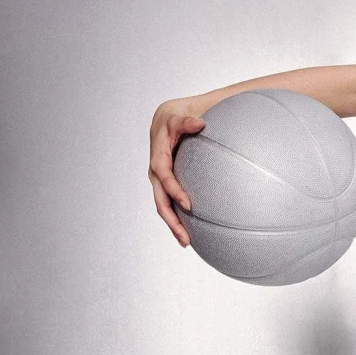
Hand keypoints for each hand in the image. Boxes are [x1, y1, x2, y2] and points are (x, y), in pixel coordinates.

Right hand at [148, 97, 206, 246]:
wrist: (171, 115)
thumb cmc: (181, 112)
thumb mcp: (183, 112)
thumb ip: (188, 119)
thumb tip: (200, 124)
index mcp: (158, 150)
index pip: (163, 174)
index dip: (173, 190)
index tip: (188, 205)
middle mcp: (155, 165)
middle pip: (159, 197)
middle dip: (171, 219)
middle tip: (185, 238)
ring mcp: (159, 175)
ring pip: (162, 203)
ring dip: (172, 223)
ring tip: (186, 242)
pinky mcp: (165, 180)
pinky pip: (168, 201)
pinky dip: (176, 216)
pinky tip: (189, 231)